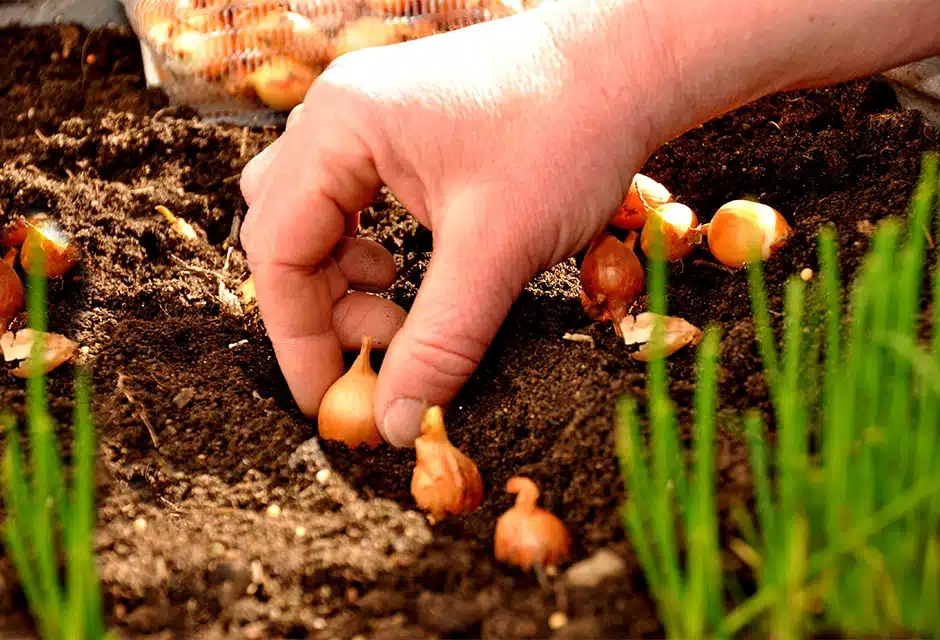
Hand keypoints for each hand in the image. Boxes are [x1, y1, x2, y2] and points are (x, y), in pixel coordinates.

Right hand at [239, 6, 657, 445]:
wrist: (629, 65)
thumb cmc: (567, 133)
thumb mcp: (497, 249)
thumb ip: (439, 341)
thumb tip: (396, 424)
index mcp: (339, 128)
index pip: (277, 248)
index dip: (297, 337)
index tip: (329, 401)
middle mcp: (338, 114)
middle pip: (288, 232)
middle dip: (324, 307)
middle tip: (378, 355)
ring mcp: (368, 117)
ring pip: (317, 217)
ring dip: (343, 278)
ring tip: (396, 308)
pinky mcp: (402, 128)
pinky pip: (353, 199)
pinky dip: (368, 247)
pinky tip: (406, 268)